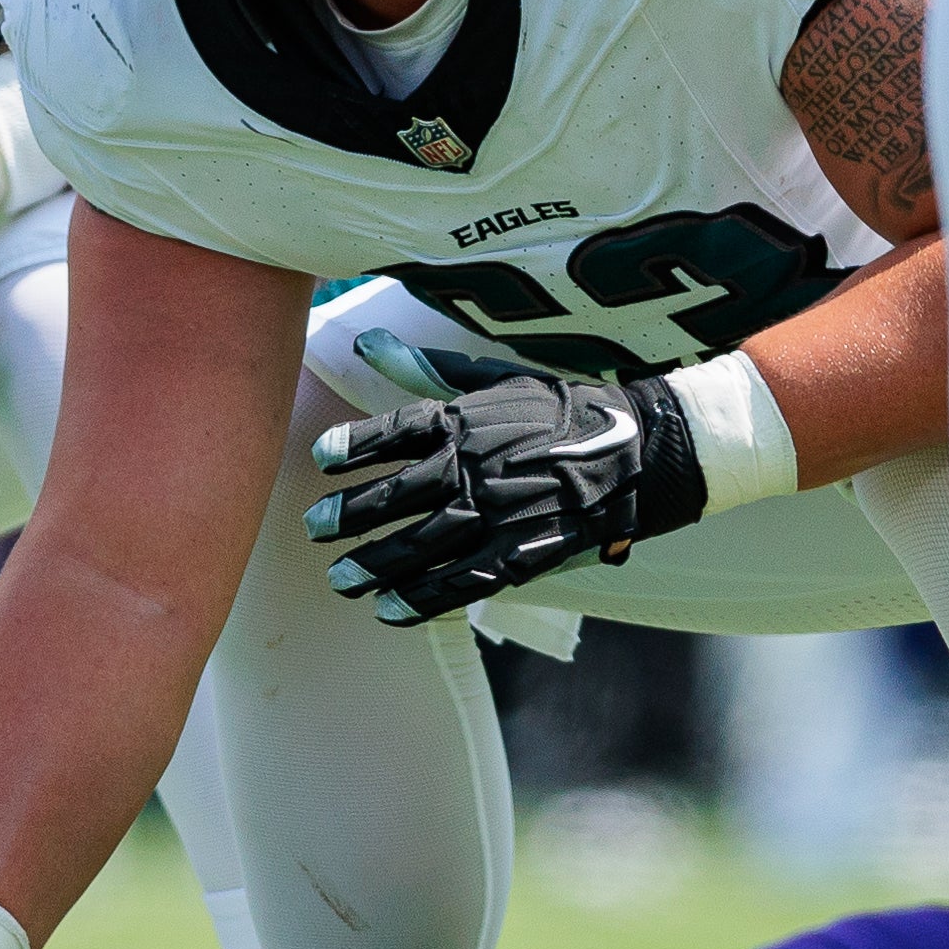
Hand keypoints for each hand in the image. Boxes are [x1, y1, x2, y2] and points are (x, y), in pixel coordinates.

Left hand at [306, 335, 707, 623]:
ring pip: (419, 545)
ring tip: (340, 580)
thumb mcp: (494, 378)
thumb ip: (427, 367)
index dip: (353, 445)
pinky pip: (459, 582)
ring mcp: (494, 514)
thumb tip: (366, 339)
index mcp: (464, 419)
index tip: (319, 457)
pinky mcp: (518, 554)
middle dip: (350, 516)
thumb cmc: (559, 411)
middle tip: (313, 530)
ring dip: (375, 565)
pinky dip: (421, 599)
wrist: (635, 451)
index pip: (393, 431)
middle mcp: (472, 467)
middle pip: (395, 496)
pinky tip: (388, 610)